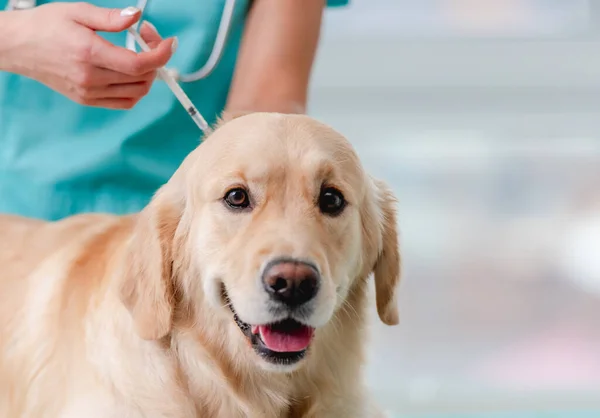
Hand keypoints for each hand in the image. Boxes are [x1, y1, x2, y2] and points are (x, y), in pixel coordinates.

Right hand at [4, 2, 175, 108]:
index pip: (138, 64)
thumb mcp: (77, 11)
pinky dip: (136, 89)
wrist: (17, 46)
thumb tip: (137, 17)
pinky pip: (125, 102)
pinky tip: (130, 71)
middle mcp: (91, 78)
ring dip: (148, 74)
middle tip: (148, 37)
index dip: (160, 54)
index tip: (170, 43)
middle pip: (142, 78)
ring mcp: (89, 92)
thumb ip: (111, 18)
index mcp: (89, 53)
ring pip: (137, 92)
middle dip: (155, 57)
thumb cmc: (45, 26)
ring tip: (139, 52)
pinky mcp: (88, 100)